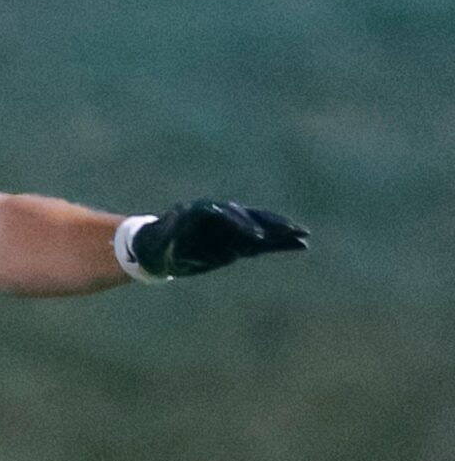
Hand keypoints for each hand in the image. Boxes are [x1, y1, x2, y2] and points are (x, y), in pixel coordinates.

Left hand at [129, 201, 307, 279]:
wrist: (158, 244)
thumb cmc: (158, 247)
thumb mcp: (162, 246)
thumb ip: (176, 241)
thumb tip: (183, 227)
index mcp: (201, 213)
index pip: (228, 216)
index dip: (243, 226)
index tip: (257, 238)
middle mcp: (220, 214)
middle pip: (249, 216)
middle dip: (270, 224)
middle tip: (291, 231)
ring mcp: (230, 223)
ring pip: (260, 223)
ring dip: (281, 229)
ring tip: (303, 234)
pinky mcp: (237, 235)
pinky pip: (262, 235)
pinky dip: (279, 238)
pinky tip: (299, 242)